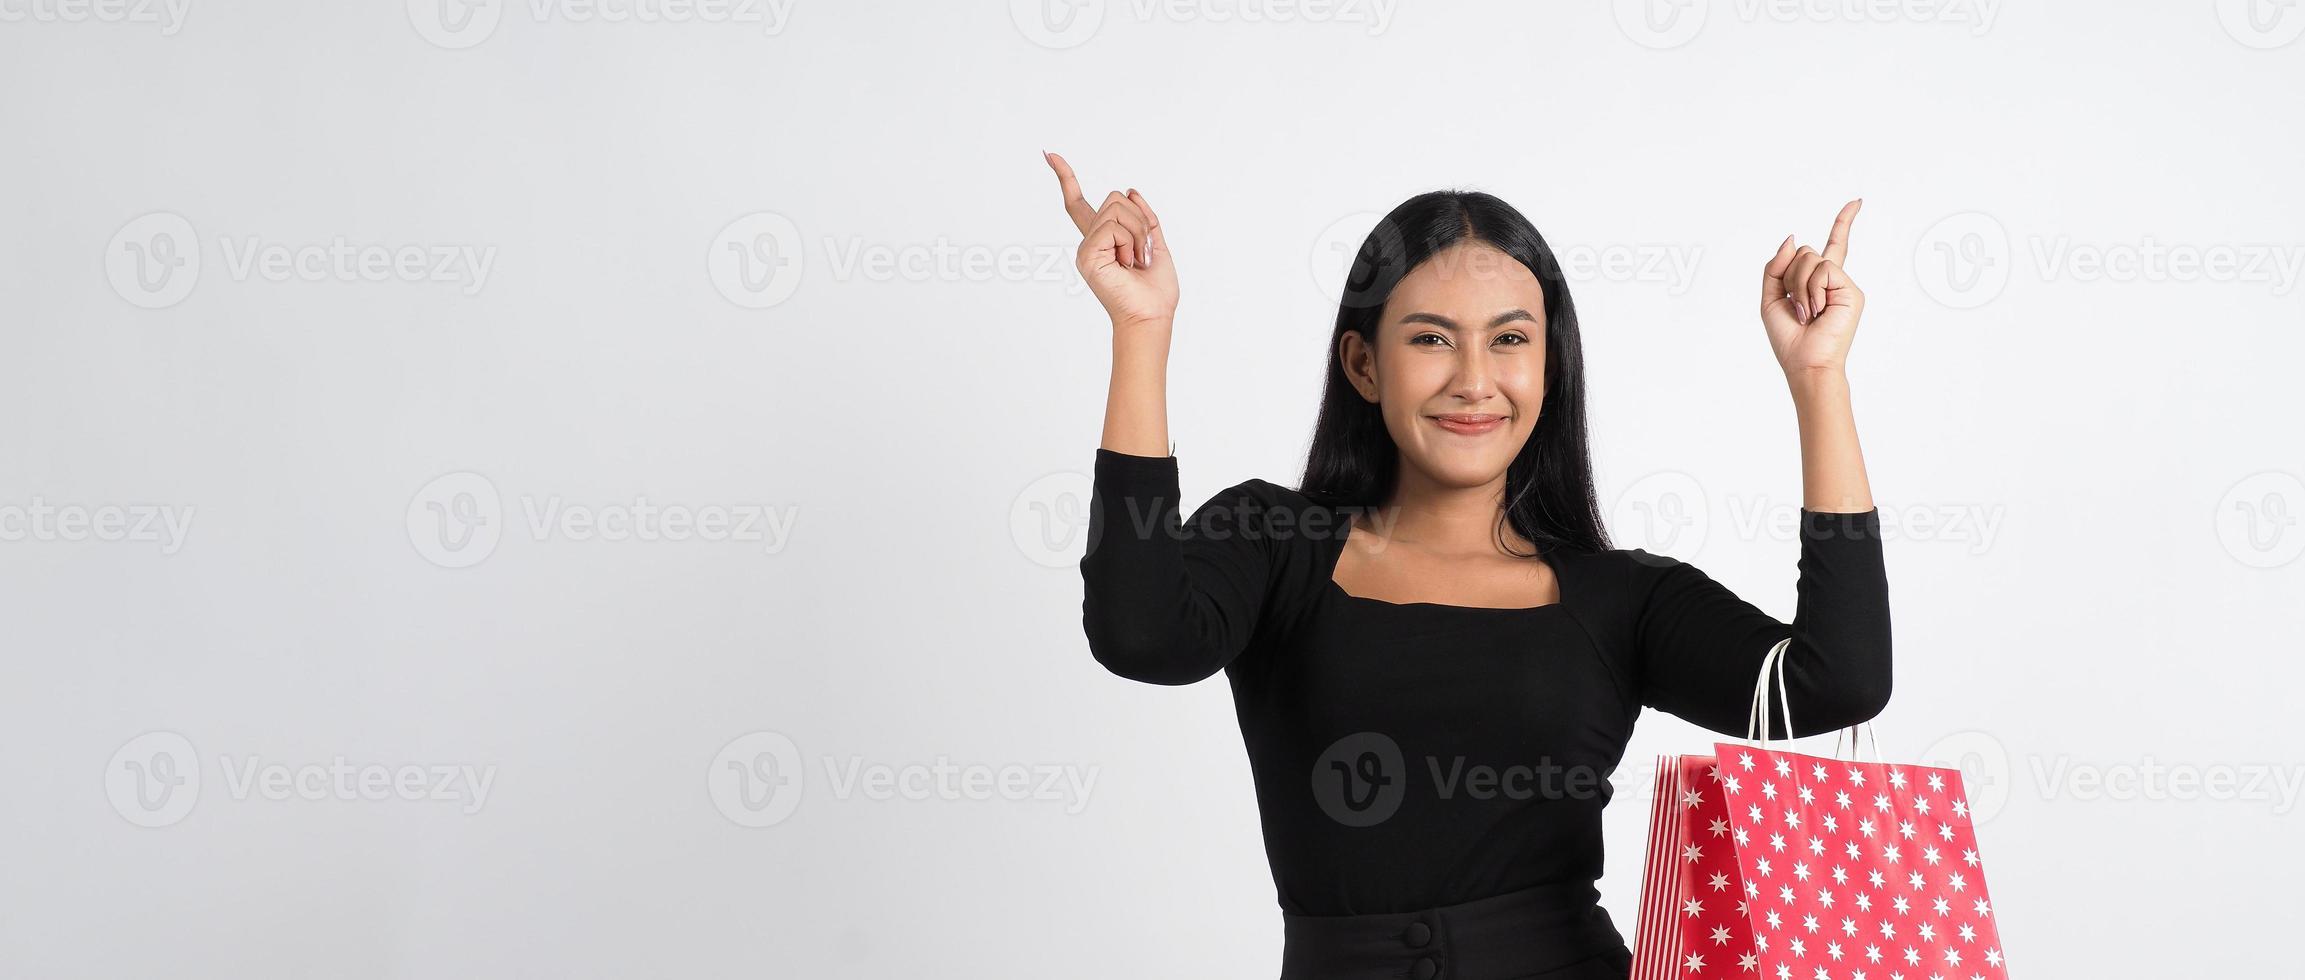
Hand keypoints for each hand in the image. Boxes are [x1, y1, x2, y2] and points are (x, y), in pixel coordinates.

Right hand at [1045, 151, 1177, 328]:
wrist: (1151, 316)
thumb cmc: (1154, 291)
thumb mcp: (1156, 244)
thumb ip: (1144, 217)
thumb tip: (1131, 189)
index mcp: (1103, 239)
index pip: (1078, 203)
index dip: (1066, 177)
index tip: (1050, 154)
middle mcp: (1090, 241)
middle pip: (1114, 198)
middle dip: (1140, 219)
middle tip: (1142, 252)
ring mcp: (1086, 248)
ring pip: (1117, 209)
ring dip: (1138, 232)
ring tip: (1136, 260)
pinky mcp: (1087, 254)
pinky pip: (1114, 226)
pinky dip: (1130, 242)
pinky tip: (1128, 263)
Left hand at [1761, 199, 1864, 377]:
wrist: (1805, 363)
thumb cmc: (1789, 338)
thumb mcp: (1771, 298)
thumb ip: (1776, 267)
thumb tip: (1792, 238)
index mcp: (1817, 282)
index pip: (1831, 246)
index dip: (1843, 223)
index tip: (1857, 202)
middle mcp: (1834, 281)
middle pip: (1805, 251)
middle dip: (1789, 276)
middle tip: (1797, 306)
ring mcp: (1844, 285)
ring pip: (1811, 259)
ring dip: (1799, 286)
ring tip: (1807, 312)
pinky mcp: (1851, 291)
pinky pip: (1822, 270)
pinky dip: (1811, 290)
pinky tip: (1817, 310)